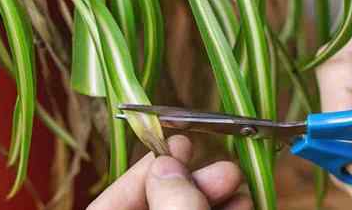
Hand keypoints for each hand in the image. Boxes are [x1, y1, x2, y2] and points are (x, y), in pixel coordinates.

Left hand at [86, 135, 250, 209]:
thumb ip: (172, 202)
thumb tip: (167, 166)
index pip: (108, 205)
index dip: (142, 173)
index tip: (176, 148)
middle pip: (155, 204)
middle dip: (190, 182)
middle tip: (219, 167)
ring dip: (212, 196)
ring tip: (237, 182)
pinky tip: (243, 203)